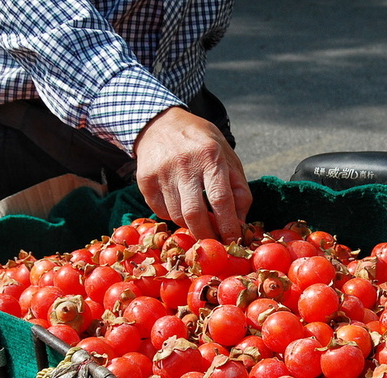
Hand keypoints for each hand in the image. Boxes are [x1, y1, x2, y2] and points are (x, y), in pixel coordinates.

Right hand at [134, 106, 251, 241]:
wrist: (160, 124)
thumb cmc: (202, 144)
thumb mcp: (227, 157)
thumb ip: (239, 189)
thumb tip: (241, 224)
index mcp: (210, 156)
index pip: (221, 200)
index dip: (228, 226)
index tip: (234, 241)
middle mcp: (184, 164)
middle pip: (195, 214)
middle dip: (207, 235)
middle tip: (214, 243)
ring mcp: (162, 172)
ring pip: (177, 216)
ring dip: (190, 225)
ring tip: (199, 219)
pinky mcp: (145, 180)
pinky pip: (161, 212)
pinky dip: (173, 215)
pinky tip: (179, 204)